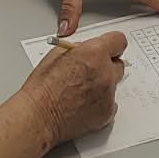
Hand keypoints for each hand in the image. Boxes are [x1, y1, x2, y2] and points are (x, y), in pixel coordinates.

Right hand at [25, 30, 127, 144]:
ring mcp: (108, 95)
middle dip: (107, 66)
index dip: (112, 45)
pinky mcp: (108, 113)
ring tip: (81, 92)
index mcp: (95, 53)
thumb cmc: (43, 88)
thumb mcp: (58, 53)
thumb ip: (80, 48)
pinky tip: (83, 104)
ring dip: (103, 85)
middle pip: (118, 64)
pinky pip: (111, 103)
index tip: (109, 49)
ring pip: (113, 85)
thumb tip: (88, 49)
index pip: (119, 41)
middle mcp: (106, 73)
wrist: (39, 117)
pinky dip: (100, 103)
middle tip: (90, 73)